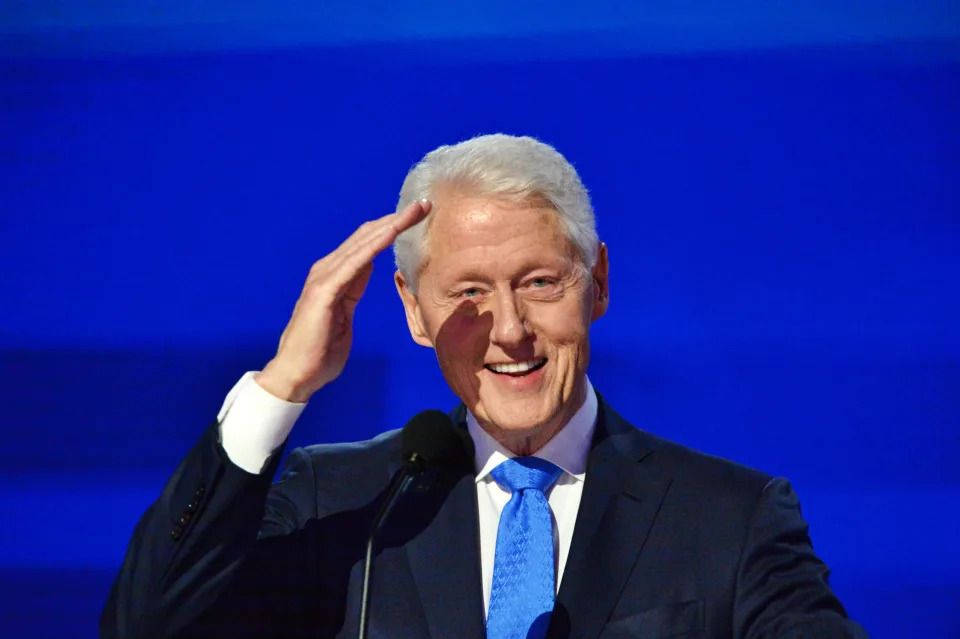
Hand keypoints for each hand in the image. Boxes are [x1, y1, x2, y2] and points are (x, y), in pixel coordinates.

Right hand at [256, 200, 430, 402]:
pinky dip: (374, 245)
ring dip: (391, 225)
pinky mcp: (324, 291)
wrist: (296, 374)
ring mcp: (324, 278)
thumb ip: (352, 291)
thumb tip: (367, 269)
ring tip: (416, 210)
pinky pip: (354, 262)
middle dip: (397, 219)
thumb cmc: (320, 351)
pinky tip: (392, 232)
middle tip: (424, 204)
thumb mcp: (344, 314)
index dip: (391, 229)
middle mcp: (327, 270)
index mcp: (335, 276)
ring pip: (363, 243)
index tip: (417, 217)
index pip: (367, 245)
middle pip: (367, 236)